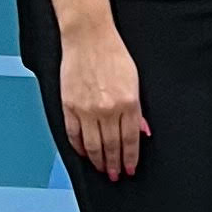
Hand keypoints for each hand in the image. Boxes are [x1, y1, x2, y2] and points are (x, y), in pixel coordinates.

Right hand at [58, 16, 148, 179]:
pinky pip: (73, 134)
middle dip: (114, 164)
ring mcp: (86, 109)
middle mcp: (108, 109)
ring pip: (93, 145)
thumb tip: (141, 131)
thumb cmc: (112, 53)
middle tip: (115, 175)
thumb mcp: (134, 80)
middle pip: (112, 146)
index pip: (130, 140)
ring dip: (98, 161)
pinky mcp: (69, 105)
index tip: (129, 169)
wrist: (88, 36)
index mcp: (128, 102)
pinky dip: (78, 147)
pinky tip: (83, 153)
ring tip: (101, 168)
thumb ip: (137, 109)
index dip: (130, 158)